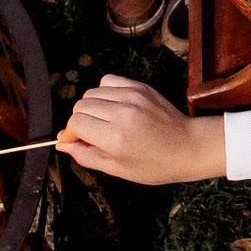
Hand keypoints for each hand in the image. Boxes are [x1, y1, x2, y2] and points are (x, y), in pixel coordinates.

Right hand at [56, 75, 228, 183]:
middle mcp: (122, 112)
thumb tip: (63, 145)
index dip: (71, 134)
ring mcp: (132, 96)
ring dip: (91, 107)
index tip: (75, 141)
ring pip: (92, 92)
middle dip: (80, 121)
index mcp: (115, 137)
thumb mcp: (117, 169)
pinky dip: (104, 92)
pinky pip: (108, 81)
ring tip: (104, 121)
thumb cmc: (155, 165)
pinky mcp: (140, 87)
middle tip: (91, 134)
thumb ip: (86, 155)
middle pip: (81, 105)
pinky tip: (113, 106)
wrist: (188, 147)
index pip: (76, 123)